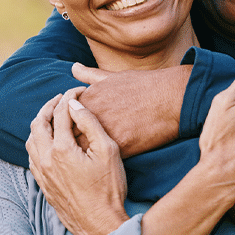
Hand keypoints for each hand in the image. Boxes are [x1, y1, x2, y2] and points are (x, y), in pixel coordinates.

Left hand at [26, 88, 127, 234]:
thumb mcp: (108, 151)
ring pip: (30, 141)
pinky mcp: (44, 186)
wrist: (100, 224)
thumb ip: (90, 124)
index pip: (60, 113)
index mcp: (61, 149)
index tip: (79, 91)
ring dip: (39, 124)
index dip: (69, 97)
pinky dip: (37, 142)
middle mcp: (46, 160)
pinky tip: (48, 143)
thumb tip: (74, 104)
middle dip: (48, 106)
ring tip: (52, 117)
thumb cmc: (109, 188)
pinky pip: (32, 158)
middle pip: (38, 123)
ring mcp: (42, 174)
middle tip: (60, 99)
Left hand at [72, 62, 190, 156]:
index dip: (64, 128)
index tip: (70, 134)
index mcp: (87, 98)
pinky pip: (101, 160)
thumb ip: (89, 75)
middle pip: (68, 136)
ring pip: (81, 151)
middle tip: (73, 153)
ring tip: (84, 161)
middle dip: (68, 145)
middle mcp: (92, 114)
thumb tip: (73, 68)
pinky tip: (99, 166)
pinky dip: (98, 165)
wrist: (172, 98)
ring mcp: (105, 130)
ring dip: (80, 158)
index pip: (62, 118)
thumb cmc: (144, 85)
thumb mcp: (112, 76)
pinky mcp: (121, 146)